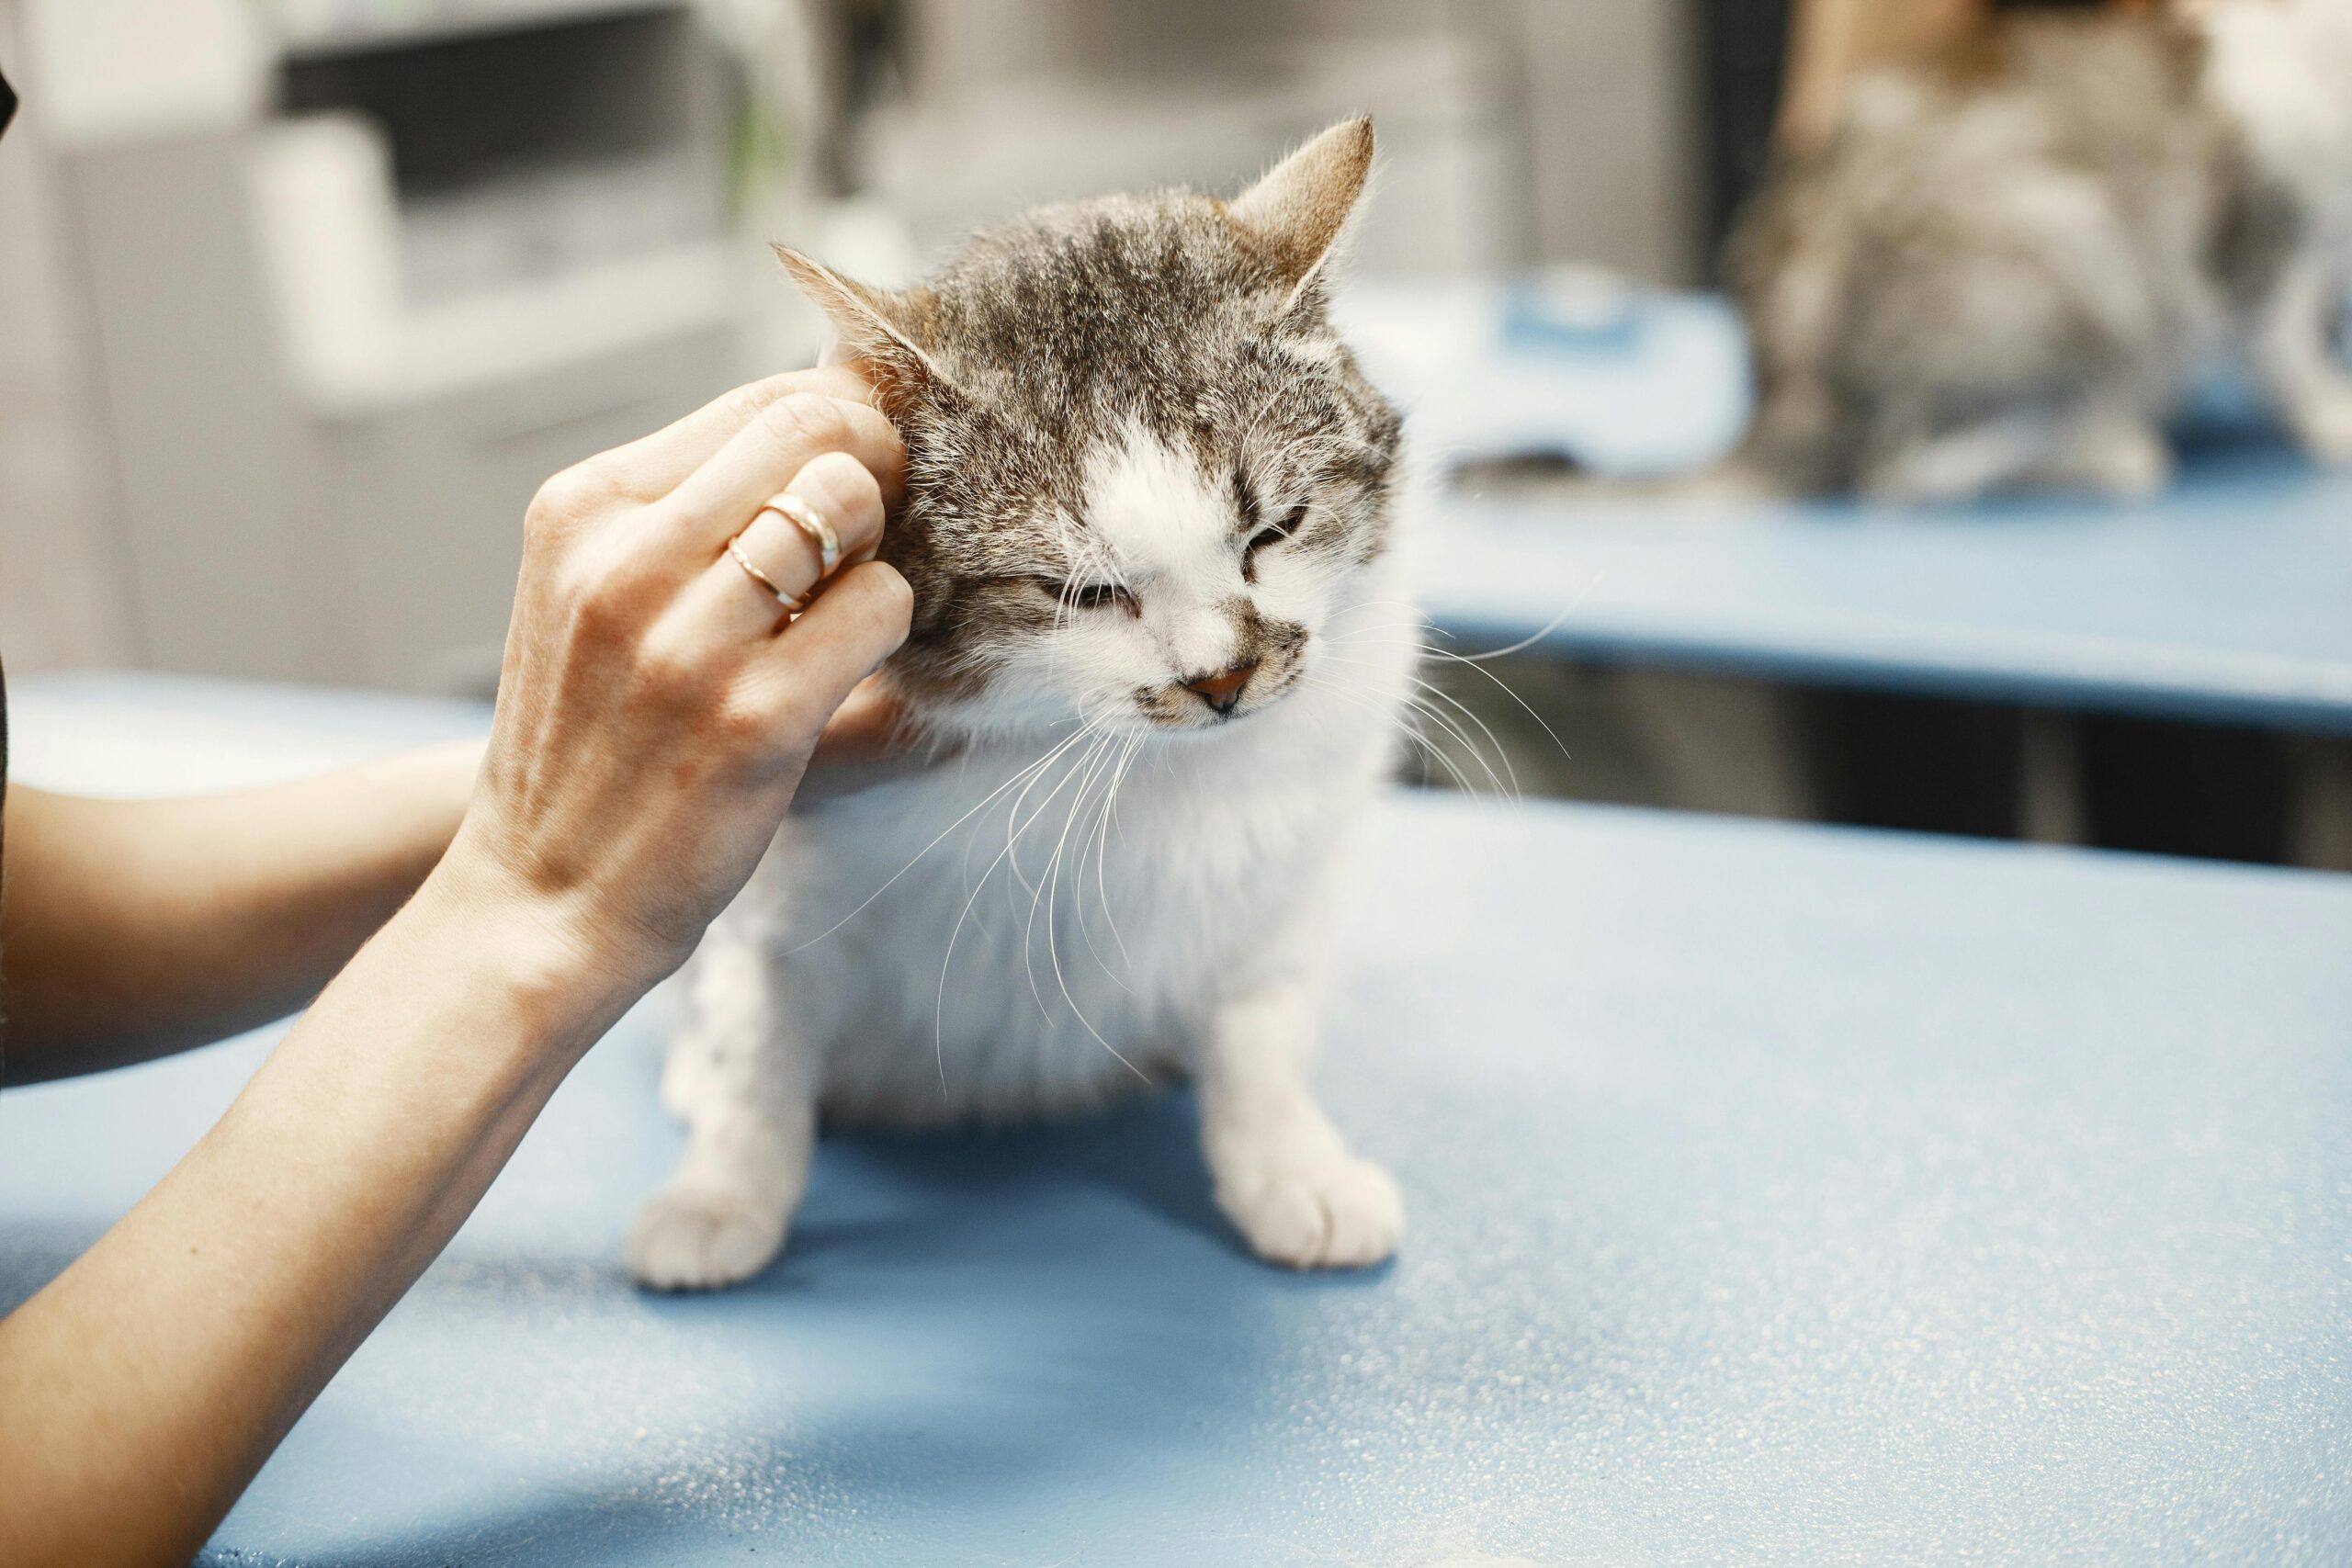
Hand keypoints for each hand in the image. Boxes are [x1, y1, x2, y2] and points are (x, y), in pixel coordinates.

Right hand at [437, 366, 912, 992]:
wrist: (541, 899)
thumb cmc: (593, 741)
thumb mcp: (593, 594)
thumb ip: (687, 509)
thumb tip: (835, 407)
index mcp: (582, 510)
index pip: (760, 404)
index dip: (840, 425)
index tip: (859, 475)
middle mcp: (623, 559)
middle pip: (814, 432)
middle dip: (875, 469)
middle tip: (871, 540)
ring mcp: (687, 640)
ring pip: (852, 505)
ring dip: (878, 552)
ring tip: (843, 610)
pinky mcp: (755, 716)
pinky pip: (880, 606)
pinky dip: (889, 628)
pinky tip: (850, 669)